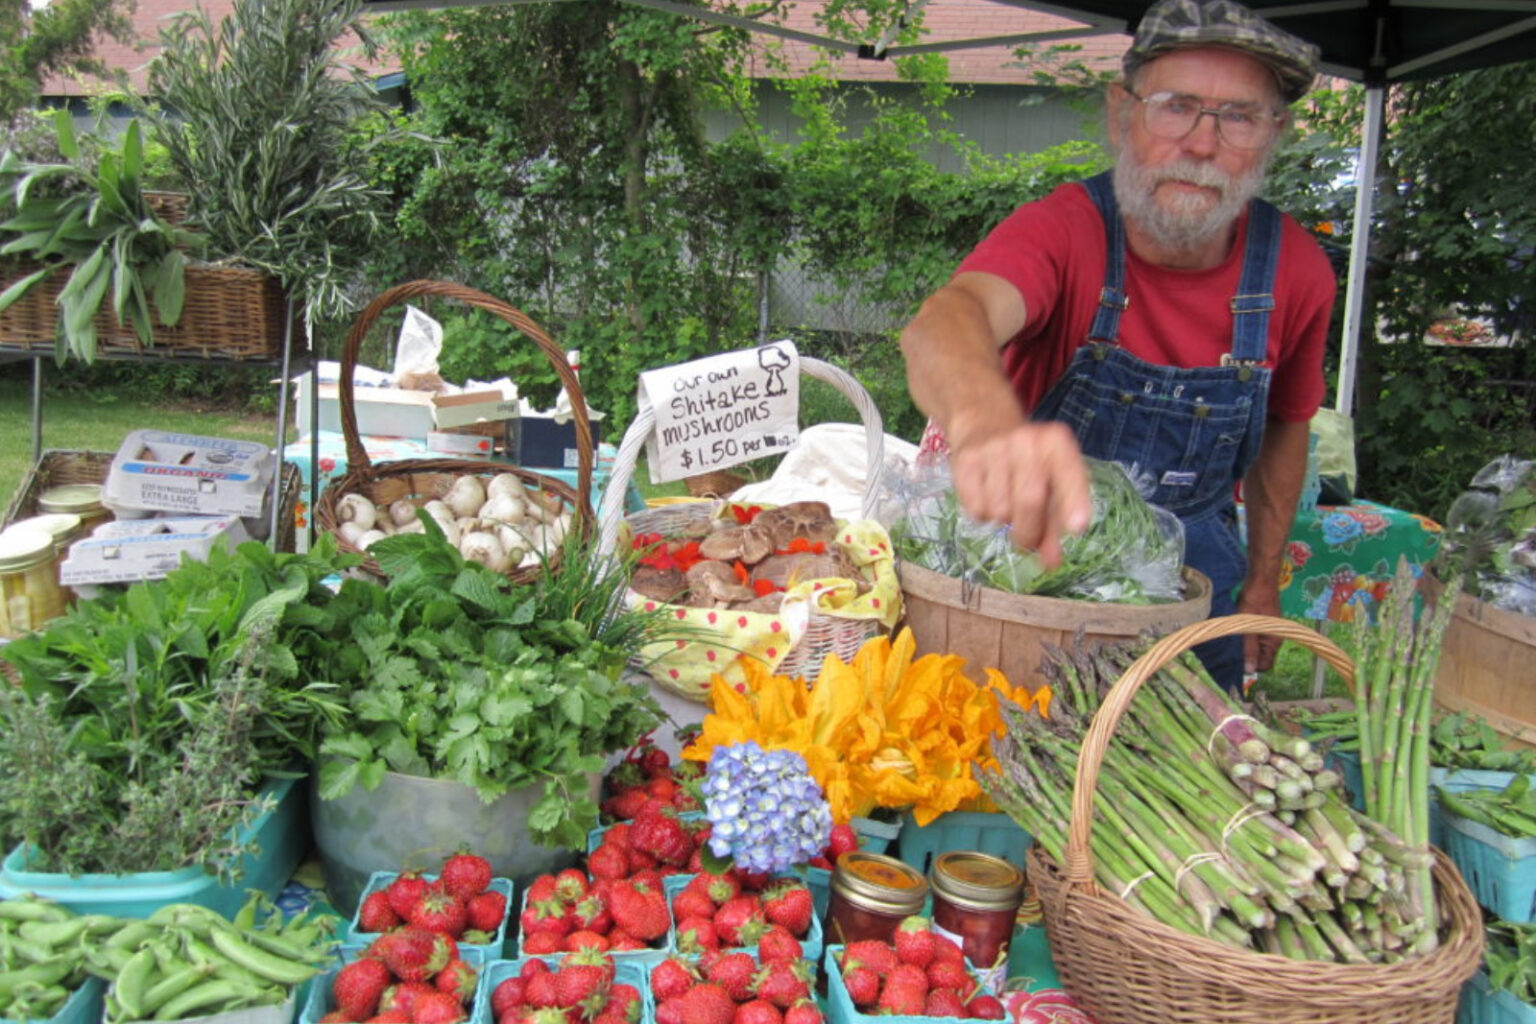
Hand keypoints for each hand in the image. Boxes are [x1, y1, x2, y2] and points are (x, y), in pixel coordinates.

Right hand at [948, 421, 1092, 567]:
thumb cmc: (1028, 462)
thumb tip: (1051, 564)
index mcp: (1056, 443)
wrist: (984, 423)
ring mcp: (993, 449)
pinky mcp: (966, 460)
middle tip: (1026, 541)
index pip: (1069, 475)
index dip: (1074, 502)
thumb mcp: (1050, 482)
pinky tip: (986, 495)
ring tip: (1004, 503)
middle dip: (1029, 534)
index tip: (1078, 529)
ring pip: (1000, 510)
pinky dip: (982, 515)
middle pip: (1030, 502)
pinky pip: (975, 509)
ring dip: (1003, 521)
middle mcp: (1026, 441)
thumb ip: (1054, 523)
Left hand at [1236, 582, 1282, 673]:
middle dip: (1247, 657)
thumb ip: (1249, 648)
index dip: (1252, 667)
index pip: (1265, 665)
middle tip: (1229, 655)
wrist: (1260, 580)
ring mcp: (1268, 631)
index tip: (1236, 666)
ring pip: (1256, 647)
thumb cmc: (1255, 601)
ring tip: (1230, 643)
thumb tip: (1250, 671)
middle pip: (1260, 657)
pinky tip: (1234, 633)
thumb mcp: (1248, 626)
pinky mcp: (1262, 625)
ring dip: (1245, 647)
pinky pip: (1254, 638)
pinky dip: (1245, 638)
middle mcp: (1274, 639)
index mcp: (1274, 642)